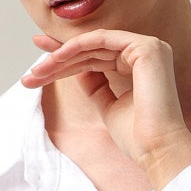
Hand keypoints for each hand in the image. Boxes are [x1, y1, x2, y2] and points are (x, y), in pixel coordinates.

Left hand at [20, 28, 190, 179]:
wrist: (157, 150)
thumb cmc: (137, 137)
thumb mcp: (108, 106)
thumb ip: (96, 84)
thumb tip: (77, 70)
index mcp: (140, 65)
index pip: (97, 57)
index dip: (67, 58)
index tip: (41, 64)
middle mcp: (146, 52)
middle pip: (92, 50)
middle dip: (58, 59)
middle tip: (32, 70)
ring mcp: (148, 47)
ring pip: (93, 44)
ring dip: (62, 56)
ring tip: (39, 70)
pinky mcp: (146, 48)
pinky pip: (102, 40)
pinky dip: (77, 46)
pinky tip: (57, 57)